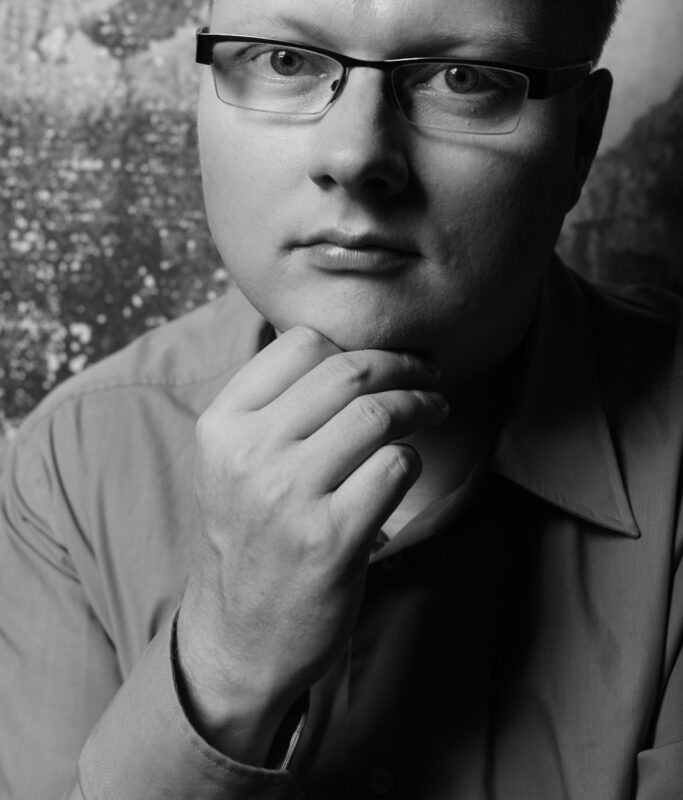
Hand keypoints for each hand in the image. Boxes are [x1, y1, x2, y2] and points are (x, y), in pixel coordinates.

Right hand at [176, 326, 447, 763]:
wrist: (239, 638)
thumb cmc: (250, 537)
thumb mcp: (231, 463)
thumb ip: (273, 406)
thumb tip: (353, 350)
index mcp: (221, 424)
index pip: (300, 344)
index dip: (354, 342)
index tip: (384, 355)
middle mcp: (249, 453)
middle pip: (347, 371)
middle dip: (403, 364)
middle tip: (429, 372)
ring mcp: (289, 496)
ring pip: (378, 413)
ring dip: (421, 404)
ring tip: (435, 409)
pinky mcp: (332, 539)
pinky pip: (395, 467)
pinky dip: (413, 458)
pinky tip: (409, 467)